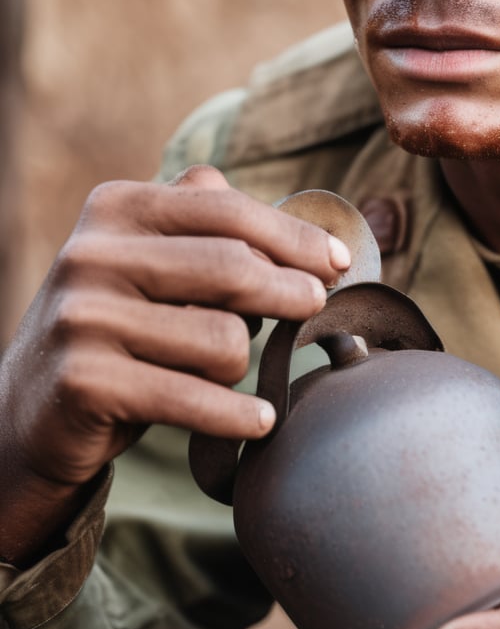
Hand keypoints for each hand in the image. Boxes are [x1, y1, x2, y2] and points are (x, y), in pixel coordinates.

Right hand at [0, 165, 349, 562]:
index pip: (227, 211)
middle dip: (291, 292)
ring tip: (228, 372)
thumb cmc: (117, 330)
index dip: (295, 237)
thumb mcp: (147, 261)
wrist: (29, 411)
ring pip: (222, 339)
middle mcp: (92, 253)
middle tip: (316, 307)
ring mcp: (83, 317)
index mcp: (115, 208)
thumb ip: (205, 224)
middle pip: (233, 269)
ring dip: (242, 365)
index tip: (339, 261)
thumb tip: (300, 226)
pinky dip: (237, 416)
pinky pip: (194, 398)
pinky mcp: (86, 381)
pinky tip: (260, 421)